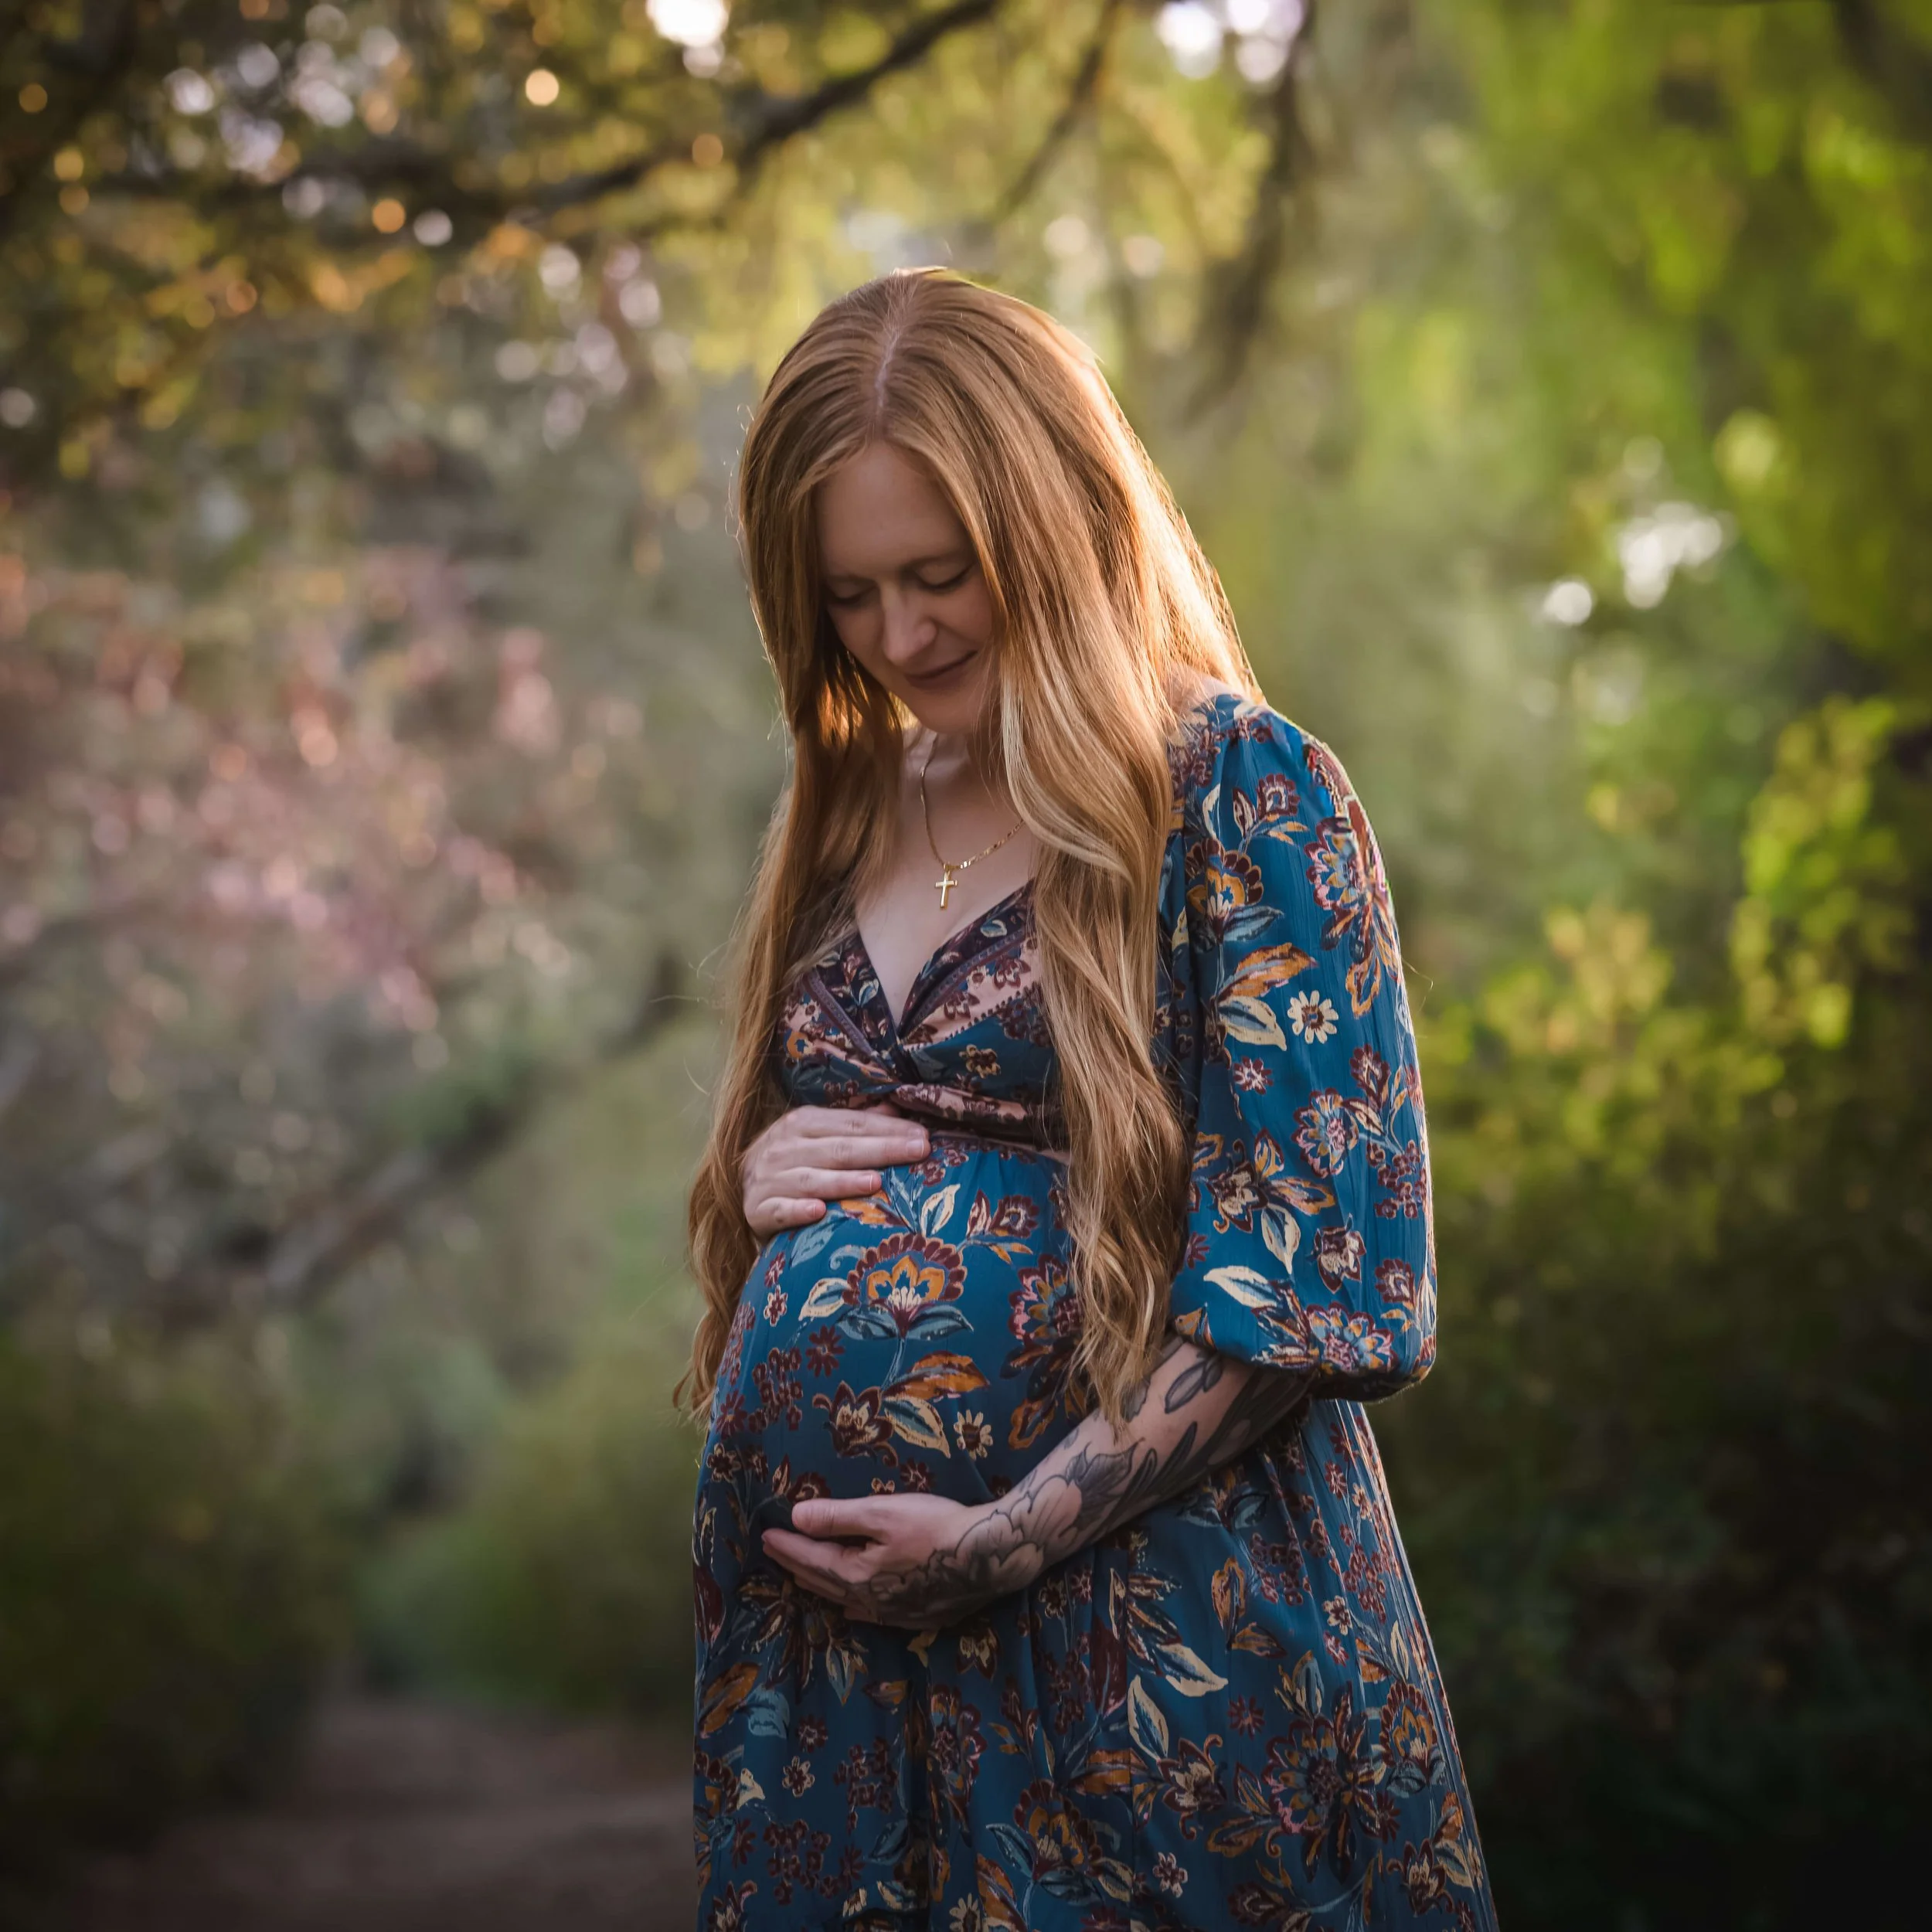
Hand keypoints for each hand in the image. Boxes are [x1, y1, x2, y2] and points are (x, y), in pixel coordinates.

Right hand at [741, 1103, 929, 1238]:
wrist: (743, 1189)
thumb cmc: (794, 1161)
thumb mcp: (820, 1137)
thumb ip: (855, 1125)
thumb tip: (895, 1106)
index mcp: (802, 1123)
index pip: (851, 1125)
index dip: (888, 1129)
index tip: (922, 1136)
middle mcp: (784, 1147)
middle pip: (839, 1149)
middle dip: (880, 1150)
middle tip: (918, 1152)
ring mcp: (769, 1178)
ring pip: (811, 1179)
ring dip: (843, 1182)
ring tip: (876, 1182)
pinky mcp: (757, 1209)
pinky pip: (779, 1210)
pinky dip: (797, 1210)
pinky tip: (819, 1212)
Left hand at [761, 1492, 1041, 1627]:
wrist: (990, 1557)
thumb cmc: (936, 1527)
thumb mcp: (884, 1512)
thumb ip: (838, 1518)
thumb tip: (795, 1518)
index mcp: (856, 1574)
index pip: (811, 1559)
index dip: (787, 1546)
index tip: (765, 1536)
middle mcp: (869, 1600)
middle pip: (823, 1582)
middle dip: (796, 1566)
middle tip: (775, 1554)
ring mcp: (893, 1613)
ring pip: (844, 1600)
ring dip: (820, 1586)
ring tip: (802, 1578)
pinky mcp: (917, 1617)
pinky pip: (870, 1615)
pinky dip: (851, 1606)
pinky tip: (851, 1609)